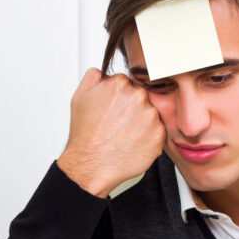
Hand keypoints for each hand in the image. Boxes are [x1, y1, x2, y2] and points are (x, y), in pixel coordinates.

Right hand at [57, 68, 165, 197]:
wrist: (90, 165)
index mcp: (120, 84)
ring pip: (151, 115)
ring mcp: (151, 116)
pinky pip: (157, 133)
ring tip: (124, 136)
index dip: (121, 98)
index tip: (115, 110)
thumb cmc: (85, 136)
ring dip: (142, 124)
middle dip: (133, 110)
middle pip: (142, 98)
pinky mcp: (159, 135)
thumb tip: (102, 73)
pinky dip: (148, 139)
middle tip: (119, 125)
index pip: (129, 84)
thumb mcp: (79, 98)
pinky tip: (132, 144)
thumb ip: (93, 78)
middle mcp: (138, 96)